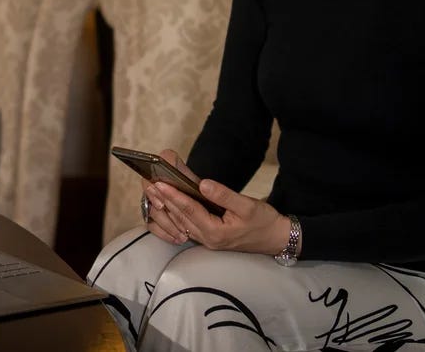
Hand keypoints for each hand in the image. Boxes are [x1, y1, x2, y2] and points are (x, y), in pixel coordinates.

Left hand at [143, 150, 295, 255]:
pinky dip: (176, 213)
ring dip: (167, 207)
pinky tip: (169, 203)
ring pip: (180, 222)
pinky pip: (186, 226)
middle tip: (150, 184)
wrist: (275, 239)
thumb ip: (224, 195)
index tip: (161, 183)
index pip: (189, 210)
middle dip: (164, 201)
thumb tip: (203, 184)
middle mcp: (207, 239)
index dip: (174, 196)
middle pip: (180, 217)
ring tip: (154, 192)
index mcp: (215, 232)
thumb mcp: (248, 205)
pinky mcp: (208, 237)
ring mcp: (206, 240)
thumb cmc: (263, 222)